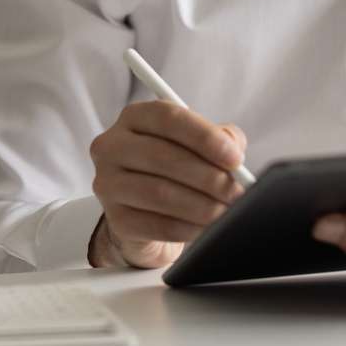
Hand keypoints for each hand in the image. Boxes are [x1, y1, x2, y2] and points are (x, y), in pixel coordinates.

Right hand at [87, 100, 247, 268]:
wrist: (148, 214)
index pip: (168, 118)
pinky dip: (188, 228)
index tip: (234, 158)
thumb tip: (234, 149)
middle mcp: (113, 145)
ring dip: (201, 205)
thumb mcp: (199, 147)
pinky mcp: (115, 218)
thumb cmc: (176, 171)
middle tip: (237, 191)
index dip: (204, 137)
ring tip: (226, 212)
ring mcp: (108, 183)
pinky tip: (206, 228)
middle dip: (208, 176)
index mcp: (135, 117)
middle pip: (163, 156)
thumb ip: (220, 139)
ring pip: (159, 192)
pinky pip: (157, 224)